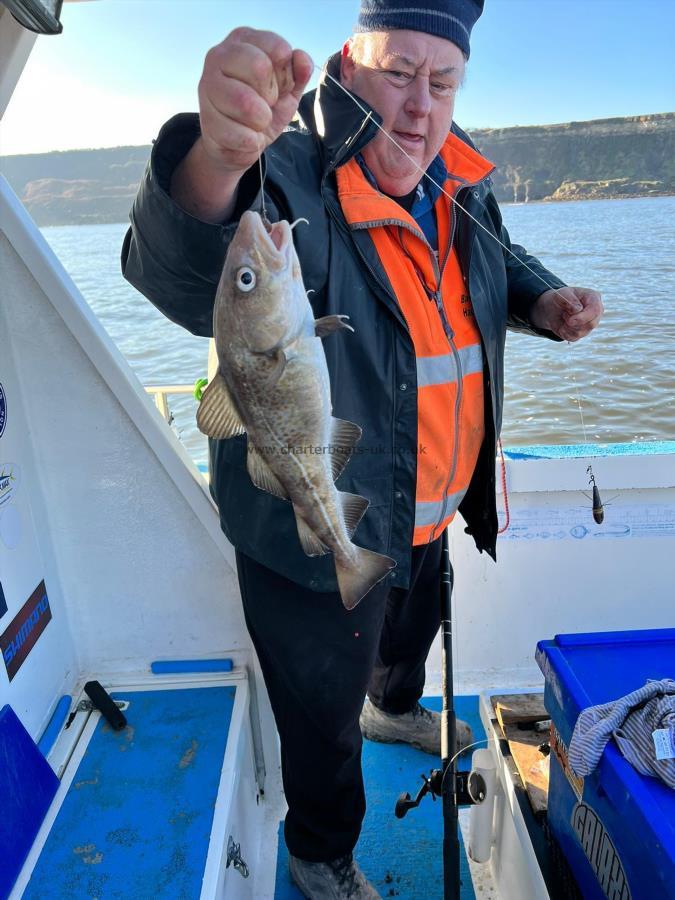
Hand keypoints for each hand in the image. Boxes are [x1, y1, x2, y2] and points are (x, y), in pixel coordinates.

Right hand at [198, 28, 312, 174]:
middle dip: (272, 95)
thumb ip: (298, 73)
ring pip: (247, 103)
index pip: (279, 49)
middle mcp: (219, 55)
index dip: (285, 76)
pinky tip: (244, 135)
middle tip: (265, 104)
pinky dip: (251, 141)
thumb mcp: (287, 89)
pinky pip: (242, 134)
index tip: (277, 86)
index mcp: (243, 39)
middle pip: (260, 67)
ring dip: (261, 121)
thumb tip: (303, 61)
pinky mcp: (206, 118)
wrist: (238, 143)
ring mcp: (208, 85)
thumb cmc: (262, 107)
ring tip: (255, 121)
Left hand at [530, 286, 603, 341]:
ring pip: (581, 332)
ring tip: (564, 316)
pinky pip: (574, 338)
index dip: (583, 317)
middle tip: (564, 315)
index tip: (570, 320)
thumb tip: (577, 309)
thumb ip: (570, 299)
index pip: (595, 311)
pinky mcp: (582, 333)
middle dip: (574, 322)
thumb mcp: (562, 293)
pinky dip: (565, 332)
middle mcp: (595, 312)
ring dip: (567, 326)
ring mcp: (590, 324)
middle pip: (591, 324)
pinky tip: (563, 325)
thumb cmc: (561, 298)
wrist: (554, 307)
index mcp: (594, 298)